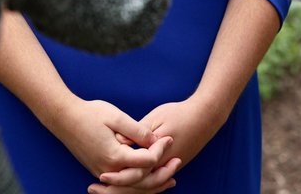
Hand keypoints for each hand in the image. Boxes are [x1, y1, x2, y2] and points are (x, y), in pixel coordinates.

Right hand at [42, 97, 171, 182]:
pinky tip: (149, 176)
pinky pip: (123, 183)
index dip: (160, 150)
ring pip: (132, 186)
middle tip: (178, 161)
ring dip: (152, 183)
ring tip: (170, 177)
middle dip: (162, 172)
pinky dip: (138, 183)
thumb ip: (138, 131)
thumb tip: (156, 141)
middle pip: (141, 180)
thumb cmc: (90, 114)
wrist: (64, 118)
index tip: (169, 138)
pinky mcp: (100, 170)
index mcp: (114, 156)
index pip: (145, 161)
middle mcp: (108, 169)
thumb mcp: (116, 117)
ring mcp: (103, 172)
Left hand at [90, 97, 227, 192]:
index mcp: (158, 157)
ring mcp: (169, 168)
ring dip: (124, 187)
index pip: (133, 174)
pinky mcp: (172, 165)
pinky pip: (151, 179)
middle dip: (115, 189)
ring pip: (144, 185)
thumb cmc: (180, 113)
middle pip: (136, 185)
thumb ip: (137, 132)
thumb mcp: (156, 118)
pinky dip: (137, 183)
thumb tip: (117, 140)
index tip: (99, 177)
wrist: (206, 116)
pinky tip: (125, 180)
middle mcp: (163, 167)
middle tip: (94, 188)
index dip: (115, 179)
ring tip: (105, 186)